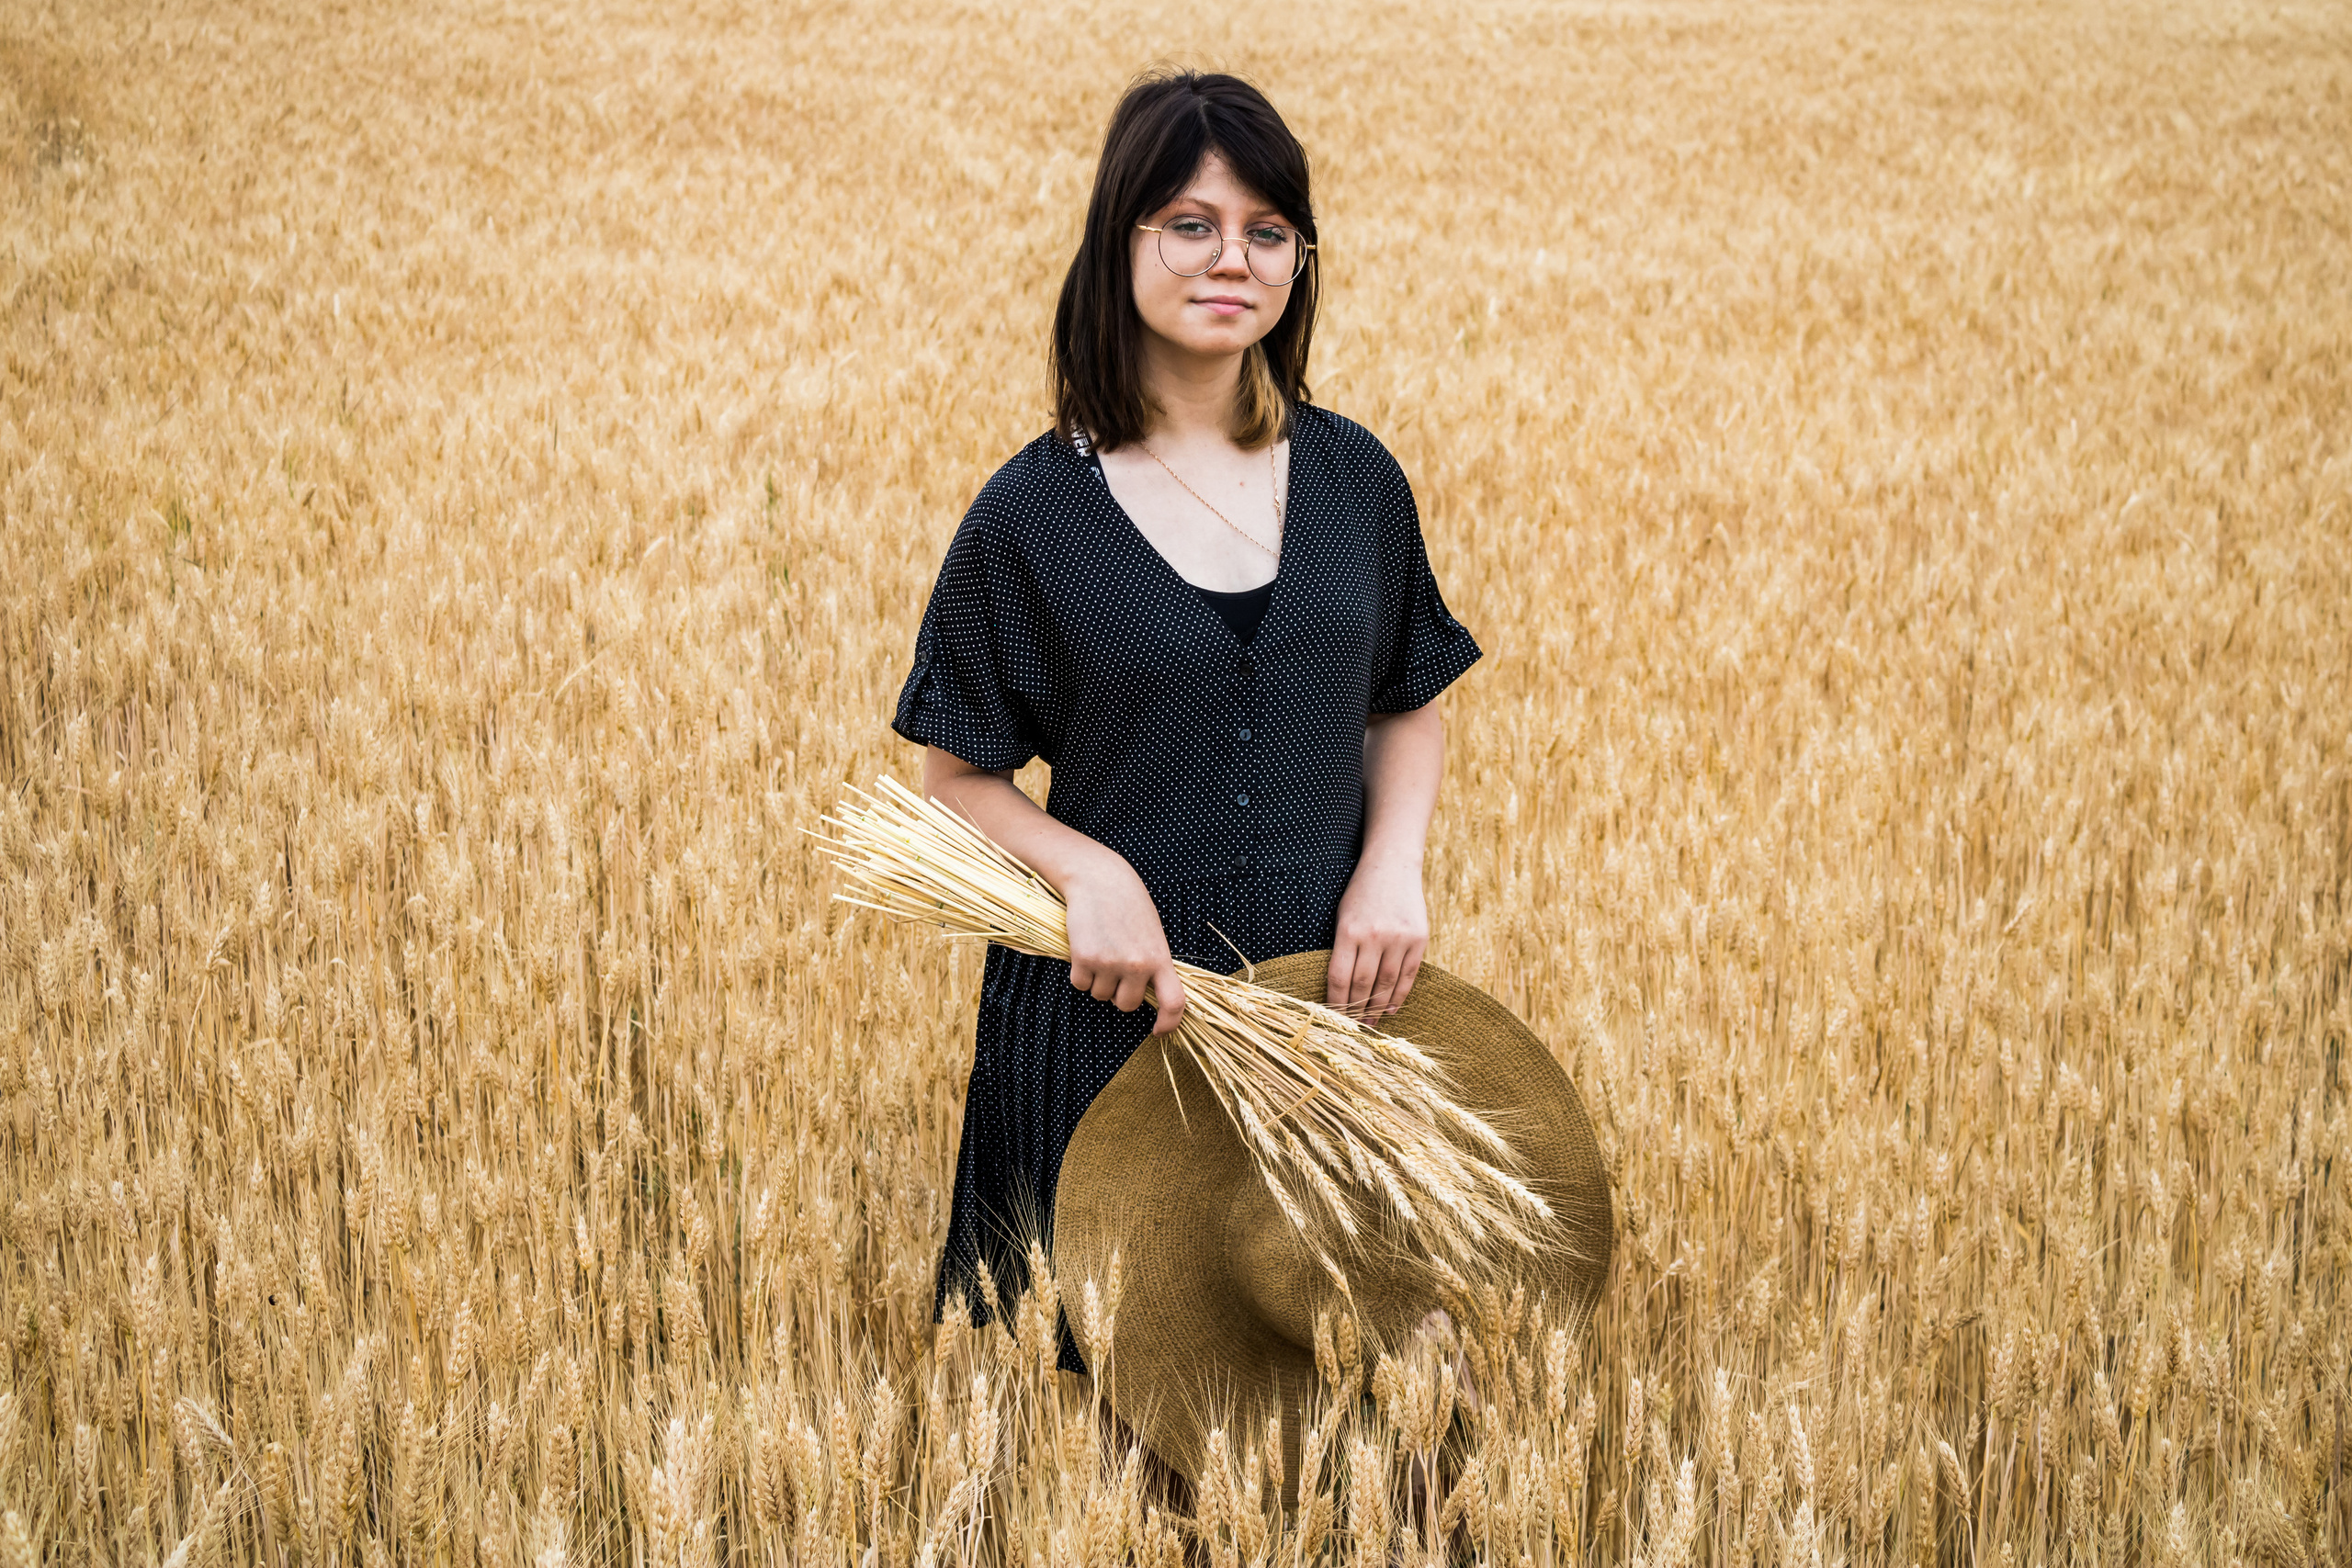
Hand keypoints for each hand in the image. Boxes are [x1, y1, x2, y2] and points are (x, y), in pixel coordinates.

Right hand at [1063, 850, 1186, 1034]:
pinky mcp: (1085, 958)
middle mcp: (1137, 964)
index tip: (1160, 1031)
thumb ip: (1152, 963)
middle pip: (1127, 1005)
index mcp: (1160, 957)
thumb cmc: (1127, 904)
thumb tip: (1149, 994)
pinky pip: (1080, 984)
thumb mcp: (1151, 933)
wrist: (1099, 878)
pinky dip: (1079, 973)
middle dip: (1119, 995)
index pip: (1174, 1002)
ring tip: (1101, 949)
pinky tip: (1085, 948)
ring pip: (1101, 996)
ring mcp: (1110, 963)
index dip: (1169, 1023)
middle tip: (1116, 969)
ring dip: (1097, 981)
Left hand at [1327, 855, 1427, 1020]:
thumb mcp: (1342, 916)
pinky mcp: (1419, 939)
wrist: (1393, 866)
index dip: (1335, 1002)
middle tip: (1353, 1027)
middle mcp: (1374, 935)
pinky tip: (1391, 1009)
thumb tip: (1341, 991)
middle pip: (1363, 985)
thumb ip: (1342, 949)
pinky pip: (1408, 975)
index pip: (1339, 978)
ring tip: (1371, 1022)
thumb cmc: (1361, 893)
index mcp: (1349, 930)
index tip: (1333, 1017)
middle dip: (1356, 1010)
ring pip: (1387, 984)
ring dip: (1378, 1008)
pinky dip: (1399, 995)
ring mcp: (1399, 938)